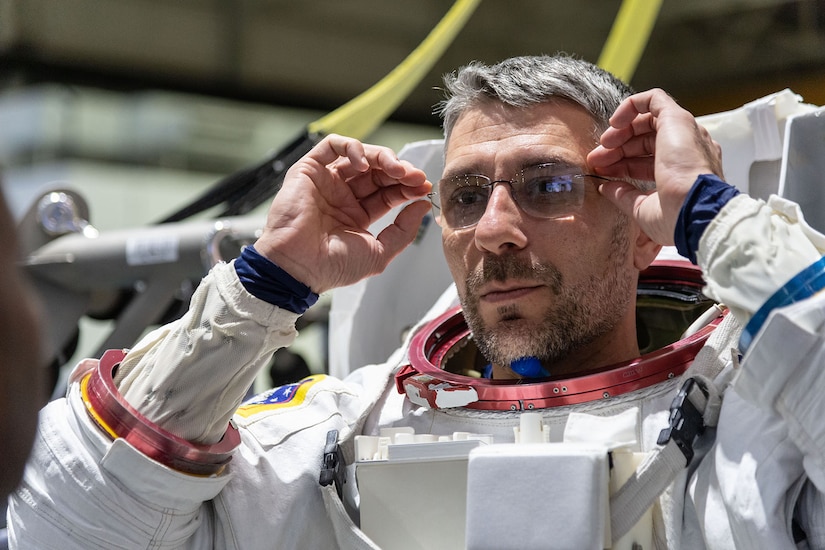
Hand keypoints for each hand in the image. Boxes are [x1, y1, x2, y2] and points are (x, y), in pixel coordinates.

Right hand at [253, 134, 431, 292]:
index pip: (388, 192)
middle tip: (415, 176)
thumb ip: (404, 230)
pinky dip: (352, 148)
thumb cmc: (332, 266)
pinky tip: (365, 164)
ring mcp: (326, 182)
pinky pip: (331, 146)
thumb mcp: (379, 252)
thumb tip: (423, 205)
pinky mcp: (308, 170)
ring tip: (396, 169)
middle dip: (400, 171)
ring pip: (359, 155)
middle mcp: (343, 196)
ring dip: (382, 157)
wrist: (298, 267)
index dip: (407, 187)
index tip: (423, 187)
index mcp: (358, 215)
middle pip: (378, 172)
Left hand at [587, 88, 723, 244]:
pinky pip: (654, 99)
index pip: (648, 161)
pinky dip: (632, 105)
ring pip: (648, 121)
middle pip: (646, 141)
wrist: (694, 211)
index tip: (602, 171)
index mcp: (684, 172)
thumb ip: (624, 195)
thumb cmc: (676, 217)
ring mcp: (685, 133)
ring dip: (621, 131)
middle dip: (617, 148)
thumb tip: (605, 188)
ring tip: (604, 144)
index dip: (622, 164)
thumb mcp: (643, 209)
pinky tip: (616, 122)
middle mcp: (687, 150)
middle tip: (597, 158)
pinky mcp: (678, 119)